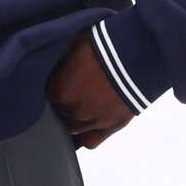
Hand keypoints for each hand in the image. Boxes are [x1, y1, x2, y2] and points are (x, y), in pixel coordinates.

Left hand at [46, 34, 136, 148]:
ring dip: (72, 119)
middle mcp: (74, 110)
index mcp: (60, 90)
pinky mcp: (113, 126)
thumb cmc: (104, 44)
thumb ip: (62, 63)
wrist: (138, 54)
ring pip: (72, 129)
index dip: (53, 89)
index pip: (47, 96)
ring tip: (78, 108)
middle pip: (59, 113)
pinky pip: (90, 141)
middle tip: (70, 93)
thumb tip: (53, 66)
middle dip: (62, 104)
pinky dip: (85, 135)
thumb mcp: (75, 46)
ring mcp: (94, 121)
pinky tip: (83, 129)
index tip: (58, 82)